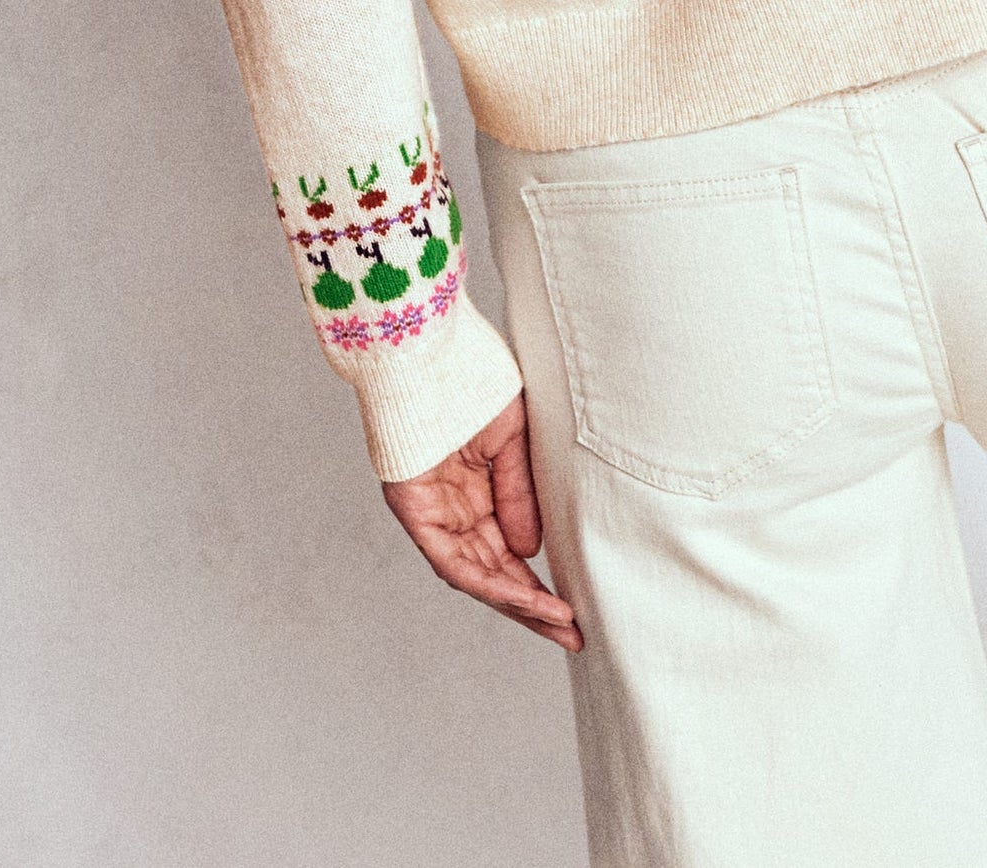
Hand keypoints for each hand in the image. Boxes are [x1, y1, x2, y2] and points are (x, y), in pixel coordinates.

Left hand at [383, 391, 583, 651]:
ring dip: (517, 603)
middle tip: (572, 635)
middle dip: (532, 607)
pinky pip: (454, 561)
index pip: (506, 550)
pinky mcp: (412, 511)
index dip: (538, 581)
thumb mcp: (511, 439)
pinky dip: (491, 583)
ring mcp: (431, 513)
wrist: (429, 351)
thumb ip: (520, 494)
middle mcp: (452, 509)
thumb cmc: (471, 380)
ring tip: (560, 624)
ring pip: (475, 575)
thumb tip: (529, 552)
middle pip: (492, 572)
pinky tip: (526, 598)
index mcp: (475, 490)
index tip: (573, 608)